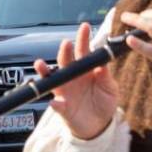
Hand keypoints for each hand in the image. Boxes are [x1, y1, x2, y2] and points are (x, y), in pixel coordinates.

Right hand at [35, 22, 118, 140]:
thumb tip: (103, 64)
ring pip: (52, 80)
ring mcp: (65, 92)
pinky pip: (57, 105)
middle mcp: (72, 78)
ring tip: (41, 64)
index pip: (83, 51)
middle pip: (65, 61)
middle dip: (64, 51)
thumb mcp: (110, 88)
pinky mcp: (63, 108)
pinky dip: (55, 104)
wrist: (100, 125)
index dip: (83, 39)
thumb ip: (106, 76)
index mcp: (86, 70)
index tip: (85, 26)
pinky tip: (55, 102)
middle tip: (66, 43)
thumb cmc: (105, 102)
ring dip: (45, 72)